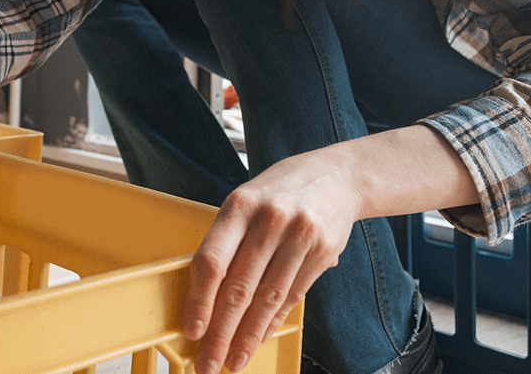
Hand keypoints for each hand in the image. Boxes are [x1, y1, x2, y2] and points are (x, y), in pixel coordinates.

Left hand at [181, 150, 358, 373]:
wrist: (338, 175)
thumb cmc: (279, 191)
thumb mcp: (247, 200)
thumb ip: (227, 241)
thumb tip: (204, 296)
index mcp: (240, 204)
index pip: (212, 261)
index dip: (199, 300)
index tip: (192, 330)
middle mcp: (269, 219)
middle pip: (239, 288)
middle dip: (221, 333)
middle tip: (208, 363)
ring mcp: (300, 236)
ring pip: (267, 299)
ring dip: (248, 337)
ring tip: (234, 360)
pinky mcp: (323, 252)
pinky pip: (293, 297)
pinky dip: (273, 322)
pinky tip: (260, 338)